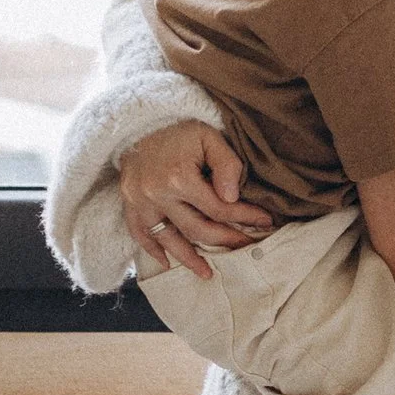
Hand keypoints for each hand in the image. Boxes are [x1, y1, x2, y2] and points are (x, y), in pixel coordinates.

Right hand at [118, 122, 270, 282]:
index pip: (219, 208)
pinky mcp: (129, 205)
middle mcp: (157, 194)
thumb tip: (232, 197)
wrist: (138, 121)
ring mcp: (140, 203)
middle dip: (225, 240)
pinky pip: (140, 235)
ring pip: (169, 240)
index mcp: (179, 177)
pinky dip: (153, 251)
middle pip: (197, 229)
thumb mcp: (208, 136)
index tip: (265, 222)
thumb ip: (226, 164)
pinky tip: (168, 263)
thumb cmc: (178, 130)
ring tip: (208, 273)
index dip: (245, 217)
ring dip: (189, 259)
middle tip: (246, 246)